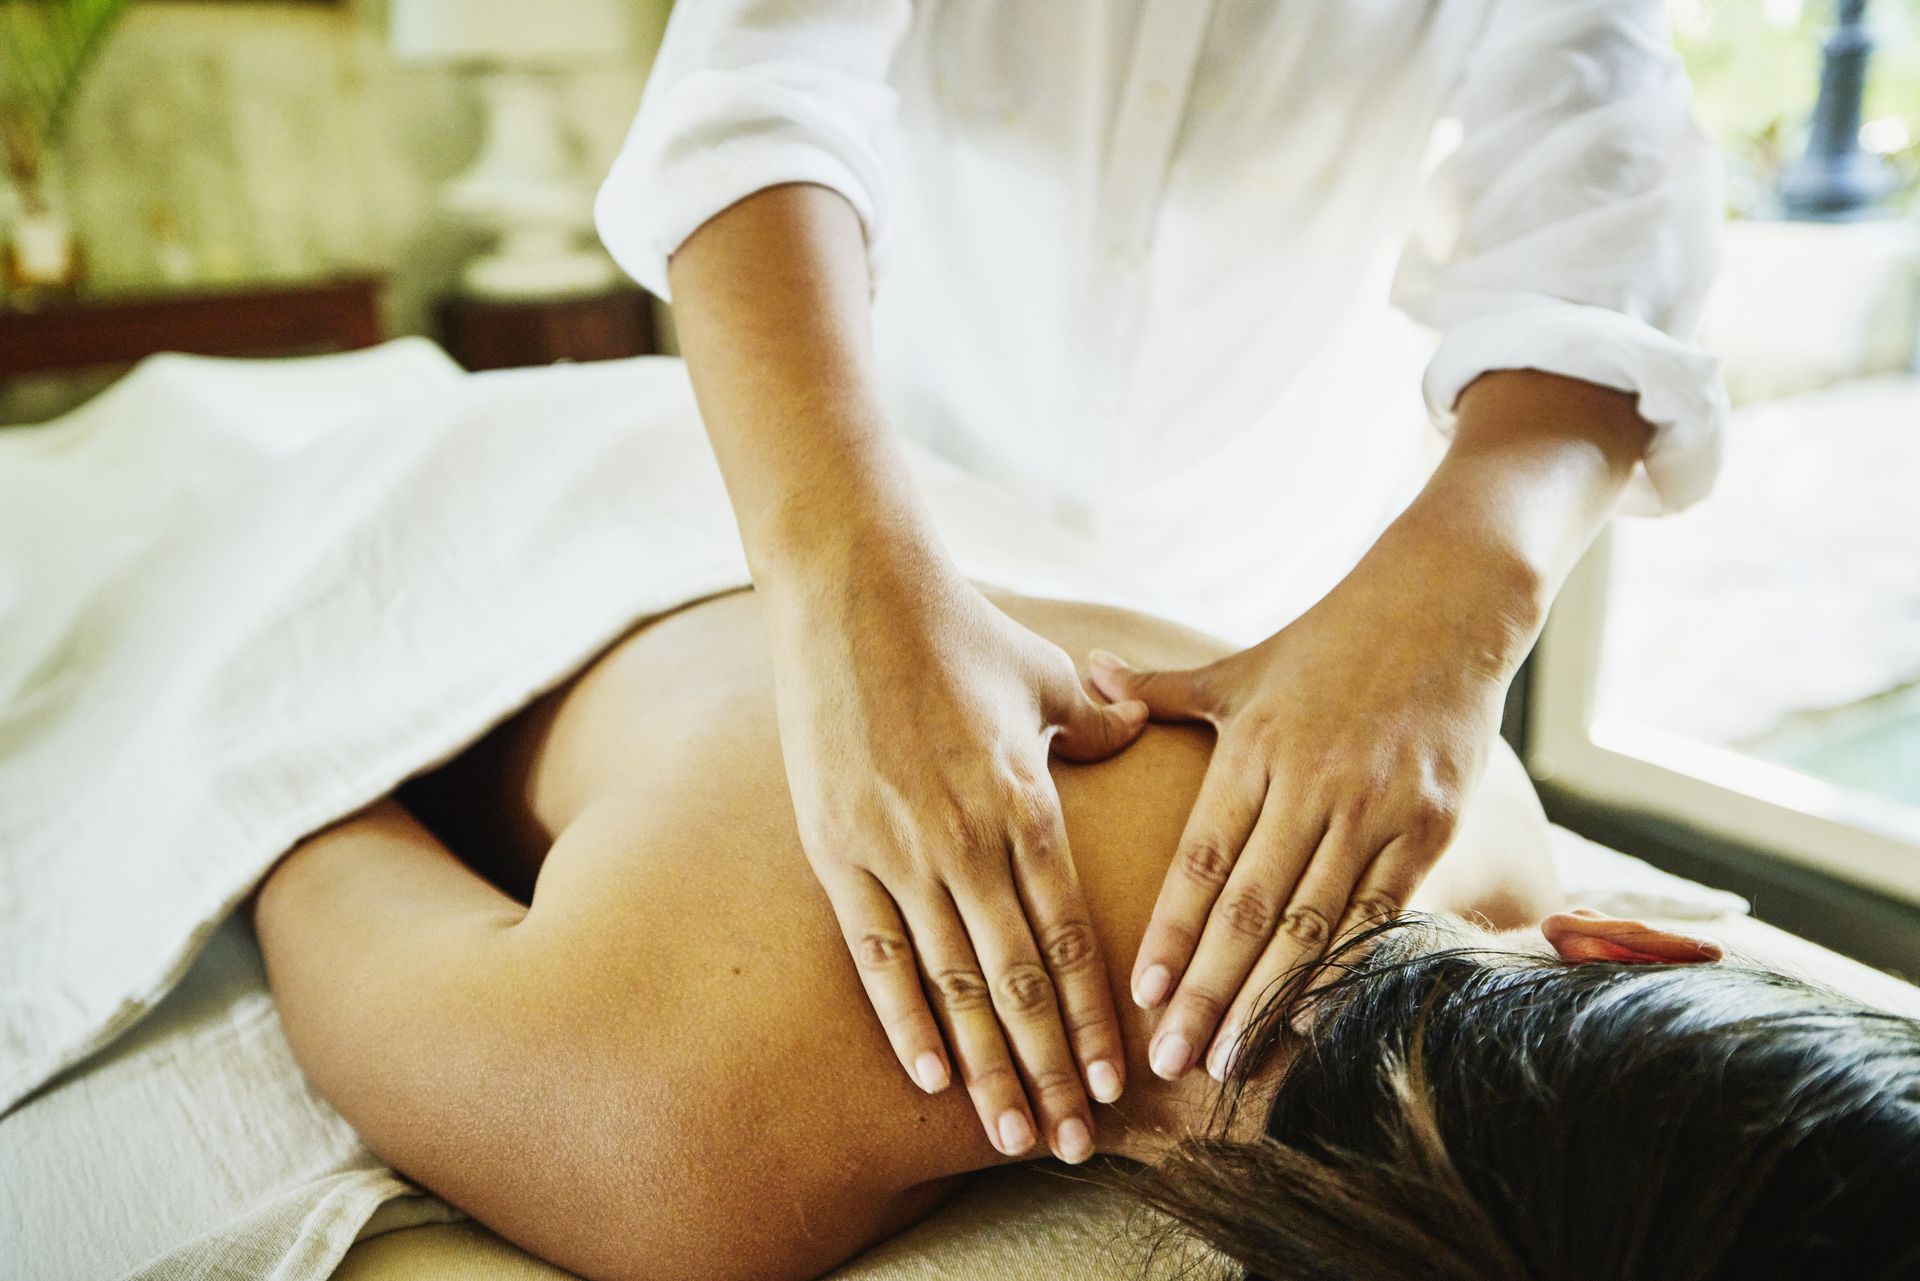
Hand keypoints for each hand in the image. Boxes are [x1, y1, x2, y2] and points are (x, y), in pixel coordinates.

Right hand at [766, 555, 1147, 1161]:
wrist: (852, 592)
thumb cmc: (958, 629)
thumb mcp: (1049, 674)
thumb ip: (1102, 720)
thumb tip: (1137, 733)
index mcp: (1027, 804)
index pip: (1068, 940)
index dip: (1090, 1021)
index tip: (1112, 1086)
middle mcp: (965, 841)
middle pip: (1016, 983)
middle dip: (1045, 1072)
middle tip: (1067, 1145)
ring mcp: (895, 850)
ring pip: (950, 982)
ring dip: (980, 1066)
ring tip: (1006, 1133)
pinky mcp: (835, 847)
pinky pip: (872, 951)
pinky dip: (901, 1016)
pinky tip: (925, 1073)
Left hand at [1088, 528, 1535, 1082]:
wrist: (1447, 604)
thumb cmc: (1331, 640)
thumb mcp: (1240, 665)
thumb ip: (1163, 688)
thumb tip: (1091, 669)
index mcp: (1253, 749)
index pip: (1201, 860)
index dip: (1171, 932)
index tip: (1139, 995)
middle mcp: (1311, 784)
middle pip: (1250, 909)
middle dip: (1208, 992)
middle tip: (1172, 1061)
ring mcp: (1375, 808)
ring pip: (1313, 923)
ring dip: (1270, 999)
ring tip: (1231, 1060)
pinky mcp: (1431, 824)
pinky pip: (1382, 913)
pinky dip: (1347, 970)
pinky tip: (1315, 1021)